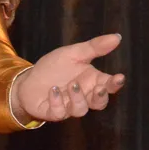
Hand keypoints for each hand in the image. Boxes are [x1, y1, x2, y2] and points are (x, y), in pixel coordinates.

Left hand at [11, 34, 125, 122]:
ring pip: (81, 109)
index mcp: (91, 81)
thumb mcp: (73, 53)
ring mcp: (68, 106)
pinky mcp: (53, 112)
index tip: (119, 77)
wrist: (29, 80)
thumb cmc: (54, 68)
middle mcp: (83, 95)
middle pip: (99, 102)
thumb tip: (117, 36)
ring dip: (78, 98)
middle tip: (99, 88)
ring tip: (72, 85)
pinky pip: (59, 113)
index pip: (108, 85)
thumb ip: (94, 47)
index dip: (115, 83)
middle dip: (101, 97)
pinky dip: (57, 102)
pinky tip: (53, 90)